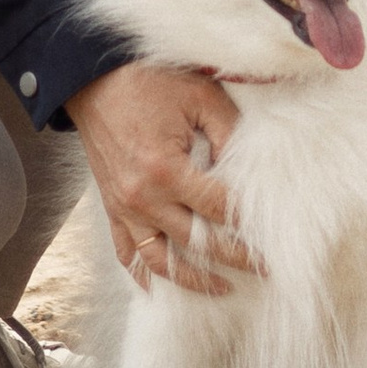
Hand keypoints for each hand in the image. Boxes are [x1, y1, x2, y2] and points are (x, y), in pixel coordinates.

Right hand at [64, 60, 249, 292]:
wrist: (92, 79)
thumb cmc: (147, 82)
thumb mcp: (199, 96)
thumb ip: (228, 133)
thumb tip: (250, 169)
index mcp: (166, 169)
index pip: (219, 208)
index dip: (249, 224)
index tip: (274, 238)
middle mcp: (143, 197)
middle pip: (196, 241)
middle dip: (235, 259)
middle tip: (266, 269)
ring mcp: (124, 207)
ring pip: (160, 260)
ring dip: (193, 279)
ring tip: (223, 289)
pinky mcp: (111, 208)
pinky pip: (126, 252)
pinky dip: (143, 274)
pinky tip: (161, 289)